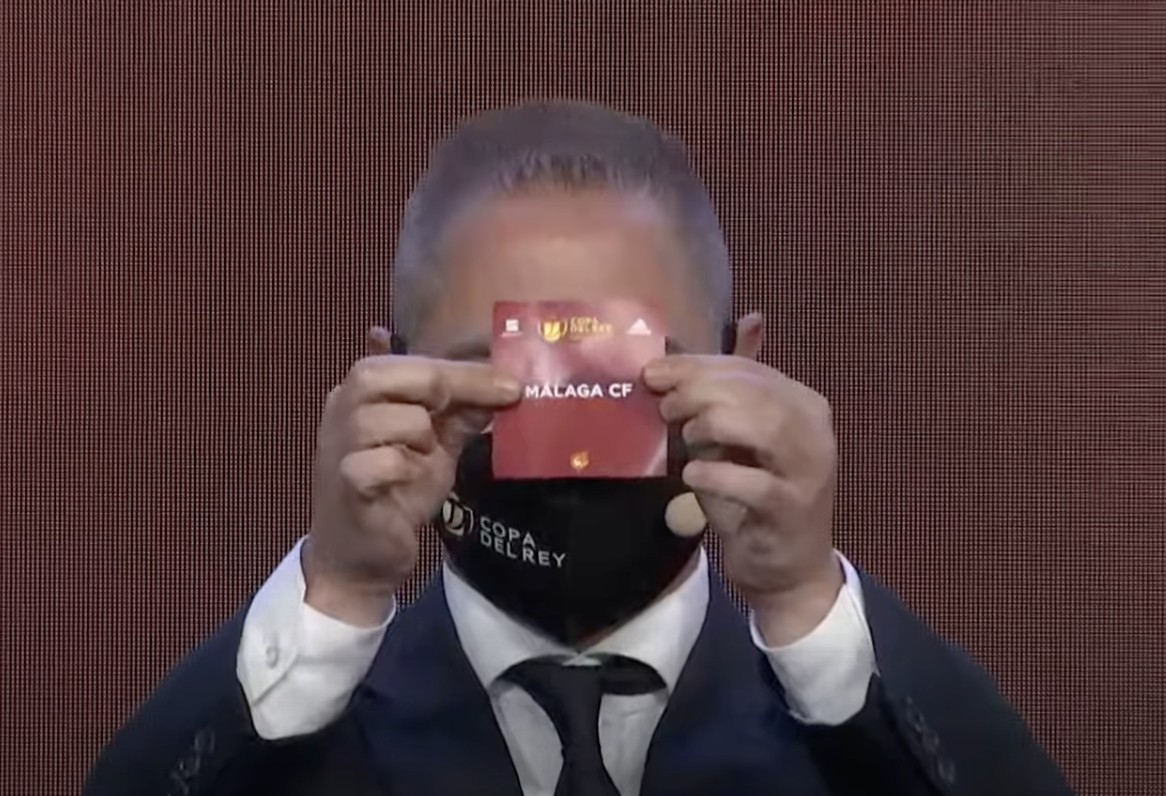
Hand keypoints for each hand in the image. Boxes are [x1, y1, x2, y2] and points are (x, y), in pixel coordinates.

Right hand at [303, 327, 521, 625]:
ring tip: (423, 458)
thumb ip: (460, 415)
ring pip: (391, 418)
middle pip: (384, 374)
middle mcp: (340, 409)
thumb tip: (502, 385)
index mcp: (362, 392)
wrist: (360, 558)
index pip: (410, 362)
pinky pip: (384, 462)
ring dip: (422, 437)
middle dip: (445, 385)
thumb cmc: (395, 494)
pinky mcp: (345, 482)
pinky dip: (406, 468)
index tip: (512, 382)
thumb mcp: (435, 447)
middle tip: (486, 406)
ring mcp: (337, 445)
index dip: (463, 370)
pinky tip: (406, 483)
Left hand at [643, 314, 842, 644]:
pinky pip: (753, 482)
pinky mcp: (792, 508)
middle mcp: (814, 428)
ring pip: (760, 425)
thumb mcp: (746, 436)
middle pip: (752, 391)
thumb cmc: (757, 496)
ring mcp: (809, 468)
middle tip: (663, 405)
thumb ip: (738, 386)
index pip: (748, 368)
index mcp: (802, 402)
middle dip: (698, 391)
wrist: (787, 568)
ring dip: (710, 425)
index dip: (697, 365)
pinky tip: (693, 474)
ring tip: (685, 438)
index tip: (653, 372)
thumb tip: (749, 319)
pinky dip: (716, 474)